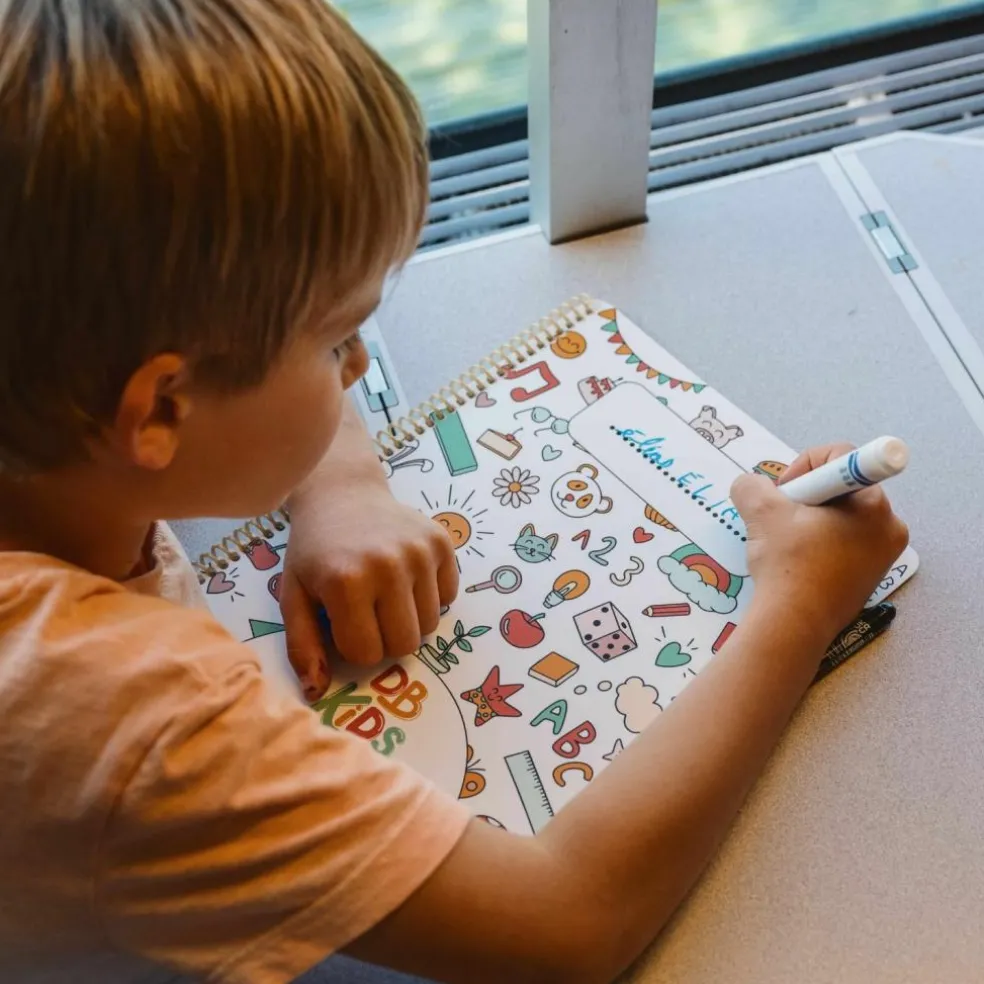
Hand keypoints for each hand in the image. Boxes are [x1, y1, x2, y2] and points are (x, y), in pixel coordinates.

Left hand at [279, 483, 458, 702]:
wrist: (343, 494)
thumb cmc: (314, 550)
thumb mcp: (294, 596)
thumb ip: (302, 645)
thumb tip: (316, 692)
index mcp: (346, 581)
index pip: (367, 654)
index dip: (353, 645)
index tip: (342, 621)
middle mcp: (388, 565)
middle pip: (405, 645)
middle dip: (385, 639)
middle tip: (367, 614)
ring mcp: (420, 551)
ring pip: (431, 626)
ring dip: (409, 620)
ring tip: (386, 594)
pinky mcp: (442, 542)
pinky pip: (448, 597)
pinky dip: (430, 597)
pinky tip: (406, 577)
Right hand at [731, 442, 908, 643]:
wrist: (794, 625)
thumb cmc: (787, 565)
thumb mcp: (761, 511)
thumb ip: (751, 485)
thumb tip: (750, 485)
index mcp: (873, 503)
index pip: (839, 457)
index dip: (803, 466)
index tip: (783, 493)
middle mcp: (889, 525)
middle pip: (841, 488)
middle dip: (805, 497)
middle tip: (780, 518)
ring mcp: (884, 554)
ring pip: (841, 516)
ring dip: (810, 521)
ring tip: (785, 542)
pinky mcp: (872, 576)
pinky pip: (844, 542)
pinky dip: (819, 543)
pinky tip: (798, 561)